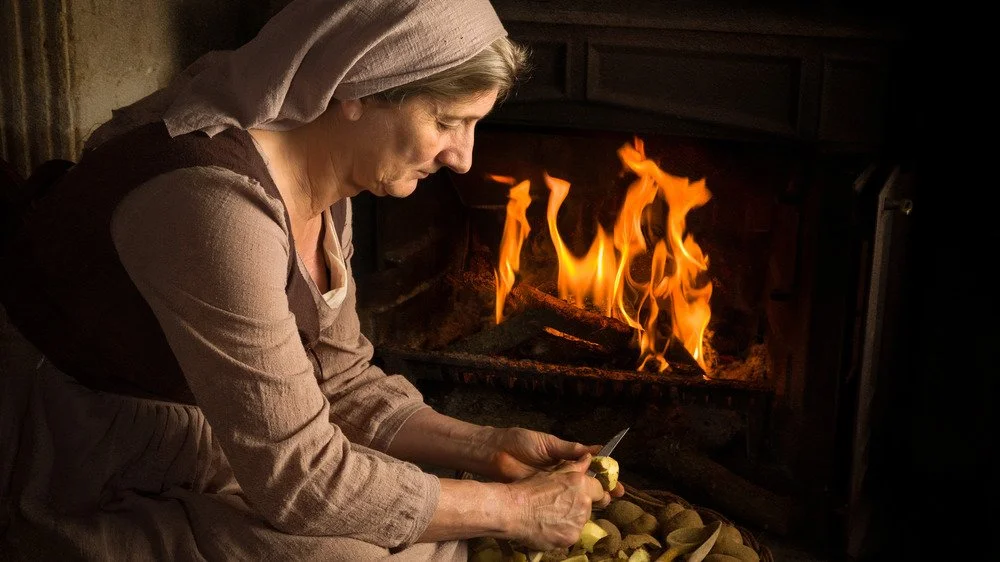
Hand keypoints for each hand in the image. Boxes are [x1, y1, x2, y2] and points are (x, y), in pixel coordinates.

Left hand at [483, 427, 625, 505]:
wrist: (496, 453)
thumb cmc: (520, 442)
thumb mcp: (548, 442)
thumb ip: (569, 448)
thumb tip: (593, 449)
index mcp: (564, 458)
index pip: (588, 465)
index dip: (603, 470)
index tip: (616, 476)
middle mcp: (561, 472)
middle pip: (585, 482)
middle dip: (602, 487)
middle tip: (616, 494)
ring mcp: (552, 486)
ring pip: (575, 494)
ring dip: (590, 498)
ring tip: (605, 502)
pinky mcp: (542, 496)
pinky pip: (559, 502)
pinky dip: (571, 506)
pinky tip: (582, 509)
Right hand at [503, 454, 605, 550]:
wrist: (513, 510)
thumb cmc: (529, 489)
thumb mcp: (552, 473)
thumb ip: (574, 466)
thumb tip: (588, 458)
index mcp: (580, 484)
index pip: (600, 490)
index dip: (593, 492)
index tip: (585, 494)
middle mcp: (583, 503)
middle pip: (590, 506)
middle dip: (579, 506)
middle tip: (560, 505)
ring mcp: (578, 522)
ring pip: (581, 521)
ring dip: (571, 519)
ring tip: (551, 516)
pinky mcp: (571, 537)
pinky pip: (572, 534)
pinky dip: (563, 532)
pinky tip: (549, 526)